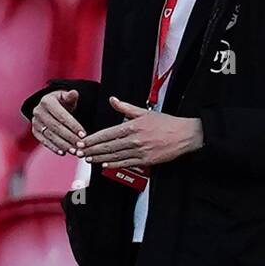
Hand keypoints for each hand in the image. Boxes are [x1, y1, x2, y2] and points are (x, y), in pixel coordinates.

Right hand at [31, 90, 85, 154]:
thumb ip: (71, 97)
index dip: (73, 126)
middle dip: (70, 137)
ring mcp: (35, 122)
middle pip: (56, 127)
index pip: (62, 116)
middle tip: (81, 146)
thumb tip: (74, 93)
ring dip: (63, 145)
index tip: (84, 134)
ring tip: (75, 151)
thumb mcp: (67, 98)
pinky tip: (63, 153)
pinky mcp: (35, 131)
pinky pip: (44, 141)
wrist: (51, 107)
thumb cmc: (63, 103)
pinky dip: (54, 148)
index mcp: (47, 101)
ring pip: (50, 135)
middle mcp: (38, 111)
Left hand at [76, 97, 203, 167]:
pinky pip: (126, 164)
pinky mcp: (146, 161)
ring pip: (115, 156)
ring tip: (89, 159)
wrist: (184, 135)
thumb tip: (112, 100)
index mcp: (132, 126)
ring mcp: (139, 152)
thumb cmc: (165, 123)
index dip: (93, 139)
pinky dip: (114, 165)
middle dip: (92, 150)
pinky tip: (105, 165)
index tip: (82, 142)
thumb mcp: (144, 112)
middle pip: (108, 147)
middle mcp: (134, 140)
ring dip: (100, 158)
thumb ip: (125, 108)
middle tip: (80, 153)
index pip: (107, 134)